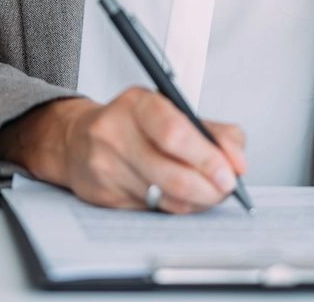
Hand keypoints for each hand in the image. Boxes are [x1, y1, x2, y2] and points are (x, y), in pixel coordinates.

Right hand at [0, 88, 246, 213]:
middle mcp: (115, 134)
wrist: (76, 140)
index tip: (231, 171)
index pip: (175, 132)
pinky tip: (180, 197)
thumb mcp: (169, 110)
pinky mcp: (104, 196)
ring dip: (198, 200)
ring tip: (208, 193)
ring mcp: (106, 167)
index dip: (209, 157)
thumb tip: (237, 159)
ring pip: (167, 198)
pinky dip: (176, 207)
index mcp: (136, 104)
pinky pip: (154, 211)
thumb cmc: (131, 124)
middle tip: (226, 188)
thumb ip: (211, 130)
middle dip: (210, 188)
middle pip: (173, 173)